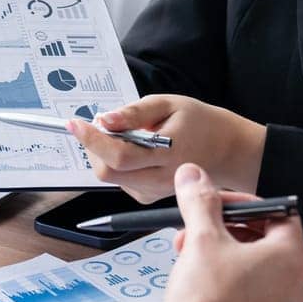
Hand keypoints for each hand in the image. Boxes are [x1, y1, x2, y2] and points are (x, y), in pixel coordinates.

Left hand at [67, 94, 265, 201]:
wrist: (227, 150)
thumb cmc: (201, 123)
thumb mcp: (169, 105)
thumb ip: (134, 113)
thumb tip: (104, 119)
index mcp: (167, 155)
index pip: (118, 156)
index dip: (92, 140)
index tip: (75, 123)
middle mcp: (160, 180)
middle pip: (108, 172)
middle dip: (94, 148)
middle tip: (99, 124)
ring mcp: (154, 192)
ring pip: (111, 177)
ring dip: (105, 153)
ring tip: (126, 134)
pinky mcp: (149, 196)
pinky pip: (121, 180)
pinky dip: (117, 162)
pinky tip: (135, 149)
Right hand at [163, 164, 302, 301]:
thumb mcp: (200, 241)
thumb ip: (199, 202)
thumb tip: (194, 176)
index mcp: (290, 256)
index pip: (278, 211)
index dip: (242, 201)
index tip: (215, 202)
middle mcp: (294, 283)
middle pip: (264, 238)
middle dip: (224, 228)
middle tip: (195, 228)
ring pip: (253, 266)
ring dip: (220, 253)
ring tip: (189, 256)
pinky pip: (249, 292)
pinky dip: (225, 279)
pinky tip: (197, 284)